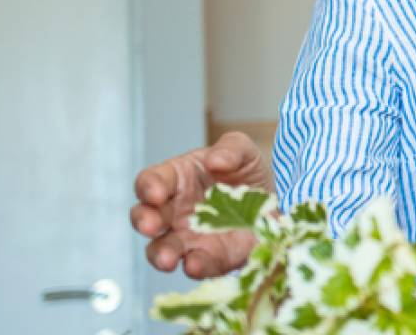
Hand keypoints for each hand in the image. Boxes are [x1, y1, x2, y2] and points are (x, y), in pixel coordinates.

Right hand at [129, 131, 270, 277]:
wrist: (271, 203)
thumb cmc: (244, 172)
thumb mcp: (243, 152)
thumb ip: (231, 149)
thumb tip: (215, 160)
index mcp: (175, 179)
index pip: (151, 181)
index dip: (149, 187)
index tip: (155, 193)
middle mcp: (172, 211)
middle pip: (145, 217)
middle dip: (144, 222)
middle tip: (150, 225)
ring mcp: (186, 238)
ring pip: (161, 249)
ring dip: (161, 255)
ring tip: (168, 259)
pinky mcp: (207, 258)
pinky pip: (196, 265)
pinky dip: (195, 266)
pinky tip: (195, 265)